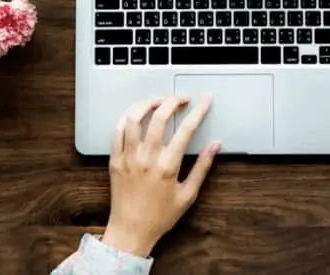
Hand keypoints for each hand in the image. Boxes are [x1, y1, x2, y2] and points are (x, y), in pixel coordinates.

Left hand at [101, 95, 220, 257]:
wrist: (130, 231)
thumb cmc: (160, 216)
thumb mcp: (188, 194)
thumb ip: (202, 167)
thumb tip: (215, 146)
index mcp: (167, 167)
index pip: (186, 130)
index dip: (198, 111)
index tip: (205, 100)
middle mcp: (147, 159)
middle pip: (159, 117)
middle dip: (173, 101)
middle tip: (181, 98)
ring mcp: (128, 158)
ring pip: (134, 118)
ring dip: (148, 103)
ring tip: (158, 101)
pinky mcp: (115, 160)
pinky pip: (117, 130)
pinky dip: (127, 117)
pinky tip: (136, 114)